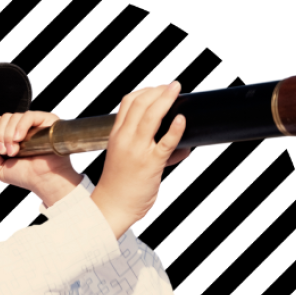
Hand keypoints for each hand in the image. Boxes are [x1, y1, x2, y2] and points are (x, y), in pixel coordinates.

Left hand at [0, 111, 81, 204]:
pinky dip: (20, 126)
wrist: (44, 181)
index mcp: (13, 135)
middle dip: (0, 135)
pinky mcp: (47, 121)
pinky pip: (29, 116)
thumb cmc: (27, 176)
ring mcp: (35, 124)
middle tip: (5, 152)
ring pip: (14, 117)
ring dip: (8, 134)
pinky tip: (19, 139)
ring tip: (14, 151)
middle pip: (5, 118)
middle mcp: (24, 128)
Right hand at [91, 82, 189, 237]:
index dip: (145, 91)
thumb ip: (154, 152)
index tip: (159, 89)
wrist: (112, 209)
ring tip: (177, 90)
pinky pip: (165, 143)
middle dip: (159, 90)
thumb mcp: (127, 161)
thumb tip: (183, 149)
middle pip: (140, 103)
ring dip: (166, 99)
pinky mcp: (150, 165)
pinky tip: (181, 120)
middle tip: (173, 86)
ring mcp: (137, 151)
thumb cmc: (120, 187)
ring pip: (151, 116)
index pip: (127, 103)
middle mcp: (125, 140)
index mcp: (116, 136)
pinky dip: (175, 129)